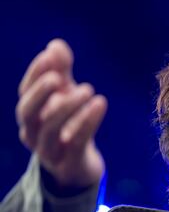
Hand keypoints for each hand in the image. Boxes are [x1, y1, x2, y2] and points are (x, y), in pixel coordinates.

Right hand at [16, 39, 106, 188]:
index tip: (51, 56)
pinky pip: (76, 142)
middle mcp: (32, 133)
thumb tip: (55, 45)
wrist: (80, 166)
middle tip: (60, 77)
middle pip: (27, 112)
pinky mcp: (68, 163)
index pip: (24, 92)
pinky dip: (87, 122)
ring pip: (50, 129)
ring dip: (68, 107)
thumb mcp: (65, 97)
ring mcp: (48, 151)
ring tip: (88, 90)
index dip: (35, 73)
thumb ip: (61, 72)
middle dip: (41, 92)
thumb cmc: (69, 125)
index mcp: (29, 115)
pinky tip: (100, 104)